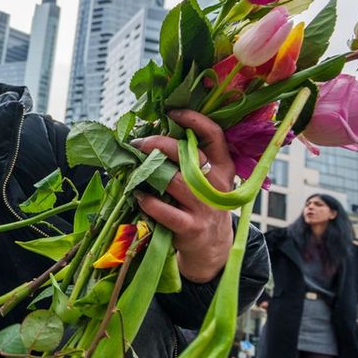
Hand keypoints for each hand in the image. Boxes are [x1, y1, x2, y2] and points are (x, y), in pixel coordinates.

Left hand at [131, 109, 235, 283]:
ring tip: (134, 168)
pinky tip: (138, 196)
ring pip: (174, 180)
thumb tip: (155, 135)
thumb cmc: (201, 204)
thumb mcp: (207, 180)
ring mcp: (204, 206)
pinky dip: (148, 202)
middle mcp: (217, 184)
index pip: (214, 135)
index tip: (172, 112)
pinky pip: (165, 211)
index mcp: (223, 166)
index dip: (194, 119)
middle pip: (188, 154)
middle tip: (139, 143)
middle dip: (160, 143)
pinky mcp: (191, 227)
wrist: (212, 246)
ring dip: (149, 172)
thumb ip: (190, 160)